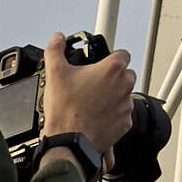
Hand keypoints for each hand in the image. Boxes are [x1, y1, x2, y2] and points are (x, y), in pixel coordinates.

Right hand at [42, 35, 137, 154]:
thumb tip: (57, 39)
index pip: (122, 53)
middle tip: (93, 82)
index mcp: (112, 69)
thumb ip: (56, 50)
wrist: (70, 142)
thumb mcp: (55, 73)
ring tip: (92, 101)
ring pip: (124, 94)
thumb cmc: (66, 110)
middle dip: (112, 76)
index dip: (111, 56)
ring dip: (113, 95)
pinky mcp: (125, 123)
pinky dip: (113, 113)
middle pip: (125, 74)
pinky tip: (96, 115)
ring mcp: (126, 106)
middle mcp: (124, 86)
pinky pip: (122, 113)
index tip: (101, 62)